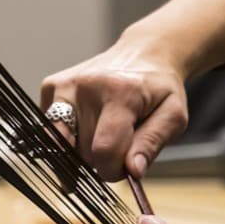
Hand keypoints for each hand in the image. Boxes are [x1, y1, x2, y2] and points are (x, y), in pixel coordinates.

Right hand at [41, 36, 188, 179]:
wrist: (143, 52)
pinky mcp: (51, 86)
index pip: (104, 150)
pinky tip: (87, 123)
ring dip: (82, 149)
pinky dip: (67, 137)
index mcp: (121, 92)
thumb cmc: (158, 87)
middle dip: (101, 158)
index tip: (125, 167)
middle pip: (84, 152)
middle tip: (120, 139)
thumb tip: (132, 171)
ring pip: (63, 145)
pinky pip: (52, 131)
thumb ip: (152, 143)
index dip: (114, 170)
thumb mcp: (173, 115)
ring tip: (102, 131)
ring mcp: (65, 84)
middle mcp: (87, 84)